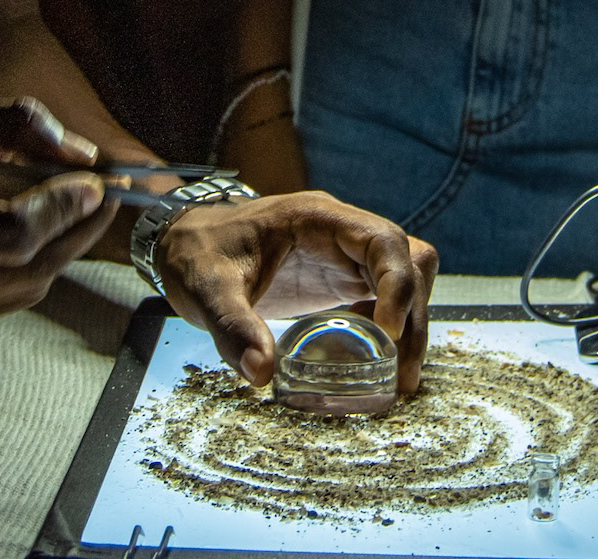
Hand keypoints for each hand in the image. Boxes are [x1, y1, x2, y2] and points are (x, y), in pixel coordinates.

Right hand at [0, 96, 117, 326]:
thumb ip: (10, 127)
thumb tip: (80, 150)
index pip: (16, 235)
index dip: (63, 206)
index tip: (95, 178)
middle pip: (31, 269)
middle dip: (80, 230)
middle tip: (108, 195)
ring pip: (23, 291)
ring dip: (63, 251)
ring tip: (82, 212)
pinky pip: (1, 302)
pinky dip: (31, 270)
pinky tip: (41, 240)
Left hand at [153, 191, 438, 393]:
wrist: (183, 244)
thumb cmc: (197, 254)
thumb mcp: (206, 289)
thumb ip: (232, 328)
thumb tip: (262, 375)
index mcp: (317, 219)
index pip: (384, 240)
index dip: (397, 284)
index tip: (388, 333)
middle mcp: (341, 233)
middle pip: (409, 262)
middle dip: (414, 316)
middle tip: (403, 374)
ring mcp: (344, 256)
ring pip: (406, 279)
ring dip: (411, 325)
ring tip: (399, 378)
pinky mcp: (340, 281)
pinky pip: (384, 299)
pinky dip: (392, 330)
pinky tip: (378, 365)